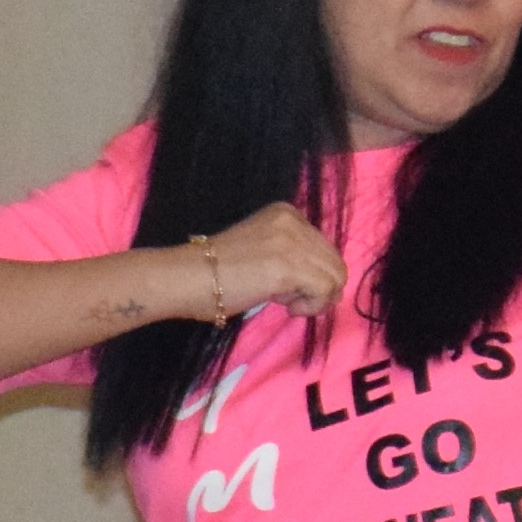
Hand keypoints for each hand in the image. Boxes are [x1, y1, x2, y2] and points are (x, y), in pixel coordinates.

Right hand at [188, 203, 345, 326]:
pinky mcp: (290, 265)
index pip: (326, 250)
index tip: (286, 285)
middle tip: (288, 298)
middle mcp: (293, 221)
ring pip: (335, 278)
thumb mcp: (265, 250)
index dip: (314, 275)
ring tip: (285, 302)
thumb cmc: (217, 273)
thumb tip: (330, 284)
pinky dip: (312, 306)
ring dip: (315, 298)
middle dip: (318, 288)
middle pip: (336, 263)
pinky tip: (287, 307)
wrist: (185, 278)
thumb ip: (295, 256)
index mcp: (287, 214)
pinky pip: (326, 291)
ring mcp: (291, 241)